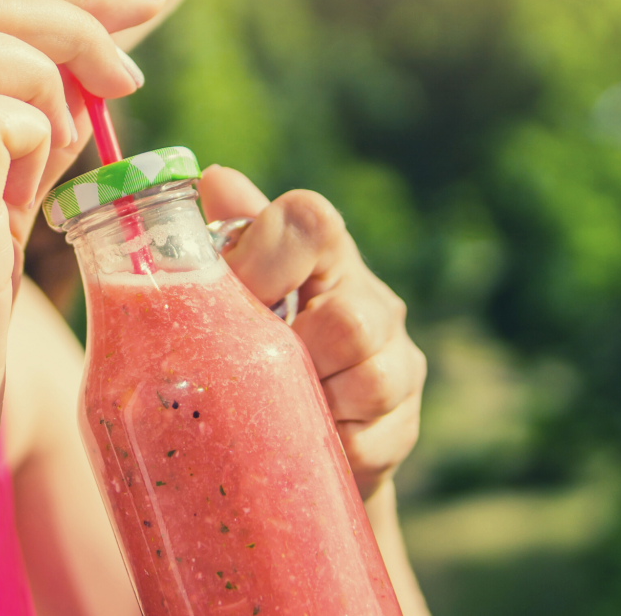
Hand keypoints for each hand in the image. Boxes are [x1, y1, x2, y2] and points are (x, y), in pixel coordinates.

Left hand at [198, 166, 425, 499]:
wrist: (294, 424)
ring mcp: (396, 362)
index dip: (264, 258)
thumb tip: (217, 178)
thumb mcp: (234, 289)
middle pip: (348, 322)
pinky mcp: (403, 423)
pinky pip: (368, 440)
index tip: (233, 297)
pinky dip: (326, 443)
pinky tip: (301, 436)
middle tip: (249, 372)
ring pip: (367, 382)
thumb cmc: (254, 339)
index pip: (310, 223)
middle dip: (291, 355)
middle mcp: (371, 299)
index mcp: (323, 253)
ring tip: (274, 406)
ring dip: (310, 402)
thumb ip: (227, 238)